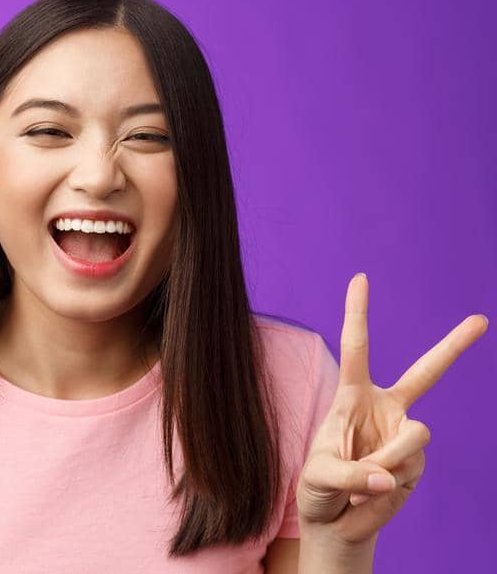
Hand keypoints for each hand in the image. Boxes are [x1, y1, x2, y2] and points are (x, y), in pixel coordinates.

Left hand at [295, 273, 487, 545]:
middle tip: (482, 319)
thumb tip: (388, 479)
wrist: (334, 520)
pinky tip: (370, 497)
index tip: (360, 277)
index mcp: (352, 396)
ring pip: (415, 437)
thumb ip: (350, 476)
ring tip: (361, 484)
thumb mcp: (318, 479)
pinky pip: (411, 469)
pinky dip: (387, 488)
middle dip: (454, 346)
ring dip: (387, 463)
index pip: (356, 348)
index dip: (358, 313)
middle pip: (426, 372)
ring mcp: (405, 434)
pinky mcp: (416, 463)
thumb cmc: (317, 489)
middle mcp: (385, 408)